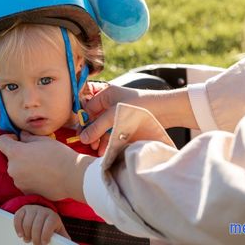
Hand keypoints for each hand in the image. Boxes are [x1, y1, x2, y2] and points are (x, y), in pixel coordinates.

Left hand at [0, 132, 95, 200]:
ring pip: (17, 170)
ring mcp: (18, 182)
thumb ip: (28, 137)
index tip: (18, 139)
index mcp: (15, 153)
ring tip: (43, 166)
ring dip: (25, 167)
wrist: (72, 177)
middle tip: (36, 153)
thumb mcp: (44, 139)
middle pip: (10, 157)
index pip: (0, 141)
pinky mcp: (26, 191)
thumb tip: (22, 136)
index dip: (9, 138)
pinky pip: (24, 181)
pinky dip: (30, 178)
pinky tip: (44, 176)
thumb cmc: (60, 156)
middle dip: (19, 154)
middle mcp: (13, 168)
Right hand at [14, 205, 68, 244]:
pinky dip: (18, 227)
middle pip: (36, 225)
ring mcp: (32, 209)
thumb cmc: (51, 227)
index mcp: (53, 216)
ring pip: (27, 222)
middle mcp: (43, 210)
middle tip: (35, 244)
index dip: (46, 234)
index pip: (49, 224)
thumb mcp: (59, 232)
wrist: (44, 215)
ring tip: (27, 240)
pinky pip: (18, 217)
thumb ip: (63, 238)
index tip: (44, 242)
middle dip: (35, 237)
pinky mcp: (23, 209)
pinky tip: (20, 234)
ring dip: (26, 234)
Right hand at [80, 85, 195, 144]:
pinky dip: (109, 140)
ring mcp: (118, 113)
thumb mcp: (113, 116)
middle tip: (89, 145)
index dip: (83, 122)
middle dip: (91, 133)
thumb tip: (82, 138)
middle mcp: (110, 103)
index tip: (80, 136)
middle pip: (95, 119)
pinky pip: (113, 132)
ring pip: (104, 127)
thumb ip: (97, 127)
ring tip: (98, 150)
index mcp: (105, 94)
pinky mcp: (126, 123)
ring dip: (100, 139)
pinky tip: (106, 150)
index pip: (88, 108)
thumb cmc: (139, 106)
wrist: (164, 110)